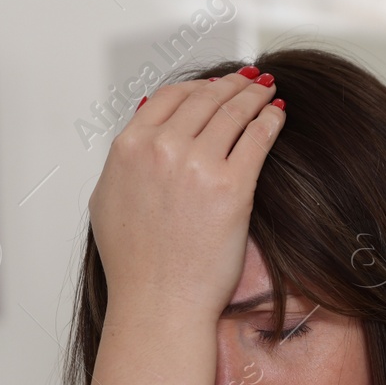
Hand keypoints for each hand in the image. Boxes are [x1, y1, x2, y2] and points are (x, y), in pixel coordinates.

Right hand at [87, 69, 283, 319]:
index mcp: (128, 148)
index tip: (214, 86)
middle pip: (205, 98)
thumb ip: (122, 162)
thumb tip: (140, 136)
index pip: (169, 97)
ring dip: (254, 96)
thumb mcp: (107, 202)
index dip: (197, 86)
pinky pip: (257, 137)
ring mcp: (197, 166)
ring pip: (234, 112)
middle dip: (232, 85)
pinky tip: (278, 115)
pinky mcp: (232, 187)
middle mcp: (160, 149)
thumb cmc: (132, 265)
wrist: (158, 303)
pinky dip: (270, 120)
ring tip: (268, 92)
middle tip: (250, 81)